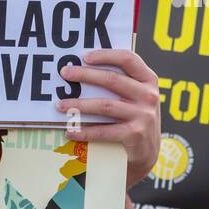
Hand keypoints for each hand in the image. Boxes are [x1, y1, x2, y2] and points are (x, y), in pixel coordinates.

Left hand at [57, 49, 161, 187]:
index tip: (84, 56)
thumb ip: (121, 83)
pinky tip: (70, 131)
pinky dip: (84, 131)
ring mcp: (143, 116)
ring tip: (60, 105)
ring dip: (79, 104)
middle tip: (64, 74)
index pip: (128, 59)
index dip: (106, 55)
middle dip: (85, 75)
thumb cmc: (135, 119)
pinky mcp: (135, 135)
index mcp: (149, 81)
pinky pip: (103, 130)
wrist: (148, 153)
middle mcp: (148, 96)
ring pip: (104, 105)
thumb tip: (84, 68)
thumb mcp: (136, 98)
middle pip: (112, 80)